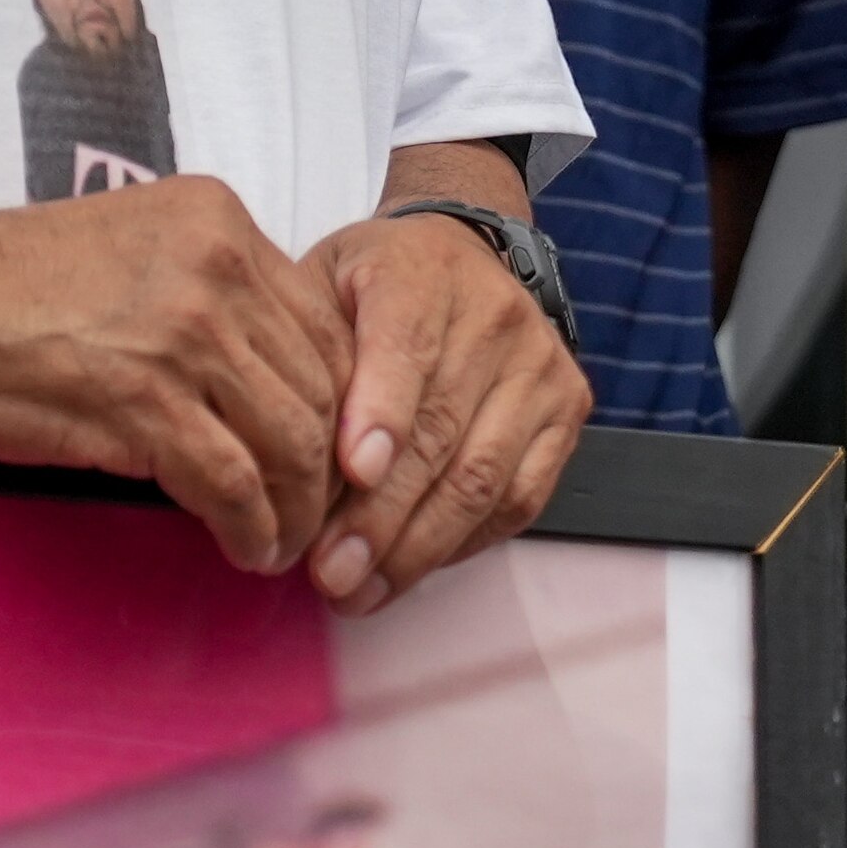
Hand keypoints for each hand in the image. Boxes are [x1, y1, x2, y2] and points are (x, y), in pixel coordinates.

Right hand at [0, 179, 354, 570]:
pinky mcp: (146, 401)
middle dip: (330, 468)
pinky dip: (250, 529)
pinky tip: (244, 549)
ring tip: (283, 545)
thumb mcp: (137, 250)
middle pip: (323, 388)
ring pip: (292, 442)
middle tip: (319, 516)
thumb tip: (272, 380)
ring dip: (298, 511)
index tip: (330, 453)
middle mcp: (216, 266)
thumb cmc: (8, 286)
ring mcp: (185, 334)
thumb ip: (213, 295)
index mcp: (219, 221)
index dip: (342, 405)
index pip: (325, 326)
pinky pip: (235, 484)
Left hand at [298, 208, 593, 611]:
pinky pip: (519, 499)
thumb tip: (279, 453)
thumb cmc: (376, 286)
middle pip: (442, 434)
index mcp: (421, 276)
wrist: (460, 256)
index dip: (382, 415)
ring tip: (362, 592)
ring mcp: (539, 369)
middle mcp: (494, 319)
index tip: (353, 472)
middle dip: (382, 516)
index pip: (406, 350)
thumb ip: (305, 356)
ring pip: (483, 478)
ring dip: (418, 548)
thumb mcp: (321, 287)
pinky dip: (462, 543)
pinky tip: (411, 569)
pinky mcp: (567, 412)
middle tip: (332, 574)